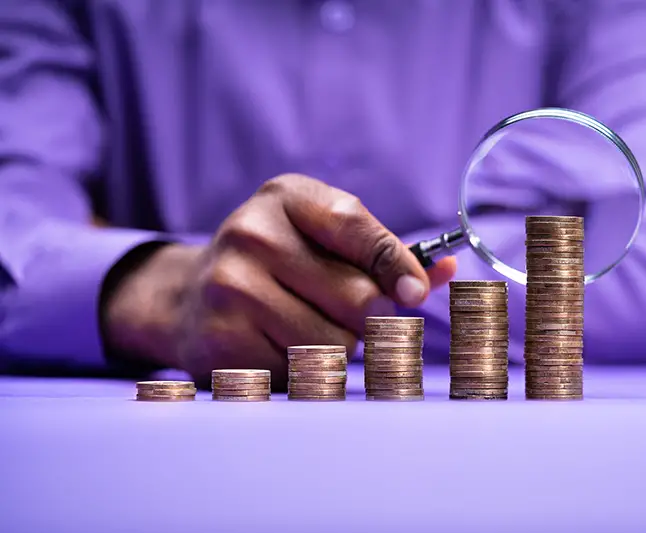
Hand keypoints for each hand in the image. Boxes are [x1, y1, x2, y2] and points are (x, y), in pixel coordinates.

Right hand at [102, 174, 456, 387]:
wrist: (189, 296)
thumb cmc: (276, 262)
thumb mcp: (322, 237)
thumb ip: (383, 253)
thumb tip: (446, 269)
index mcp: (287, 197)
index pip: (360, 231)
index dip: (398, 266)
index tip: (414, 294)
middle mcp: (253, 234)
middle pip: (358, 300)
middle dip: (369, 317)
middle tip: (349, 313)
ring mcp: (231, 286)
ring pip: (334, 343)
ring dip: (338, 347)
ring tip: (305, 325)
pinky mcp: (221, 338)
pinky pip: (300, 371)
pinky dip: (303, 368)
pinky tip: (275, 344)